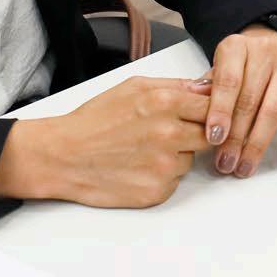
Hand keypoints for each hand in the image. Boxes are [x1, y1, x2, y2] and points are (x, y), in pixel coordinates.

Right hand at [0, 74, 212, 207]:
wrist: (63, 156)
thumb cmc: (94, 120)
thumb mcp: (134, 87)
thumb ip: (175, 85)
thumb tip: (207, 85)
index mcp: (165, 102)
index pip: (214, 106)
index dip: (211, 110)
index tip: (206, 114)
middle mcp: (169, 134)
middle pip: (211, 135)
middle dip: (197, 133)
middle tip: (171, 132)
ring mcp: (164, 165)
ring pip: (191, 160)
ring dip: (177, 155)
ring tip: (144, 149)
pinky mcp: (157, 191)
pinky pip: (175, 181)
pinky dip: (162, 175)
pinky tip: (138, 167)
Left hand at [206, 25, 276, 177]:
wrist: (267, 45)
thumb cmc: (236, 66)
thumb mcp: (216, 69)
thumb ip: (206, 87)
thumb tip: (191, 103)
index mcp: (237, 47)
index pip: (229, 81)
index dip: (221, 110)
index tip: (214, 138)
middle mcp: (265, 54)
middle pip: (251, 100)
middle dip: (236, 137)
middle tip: (225, 163)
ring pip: (274, 110)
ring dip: (258, 143)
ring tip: (244, 167)